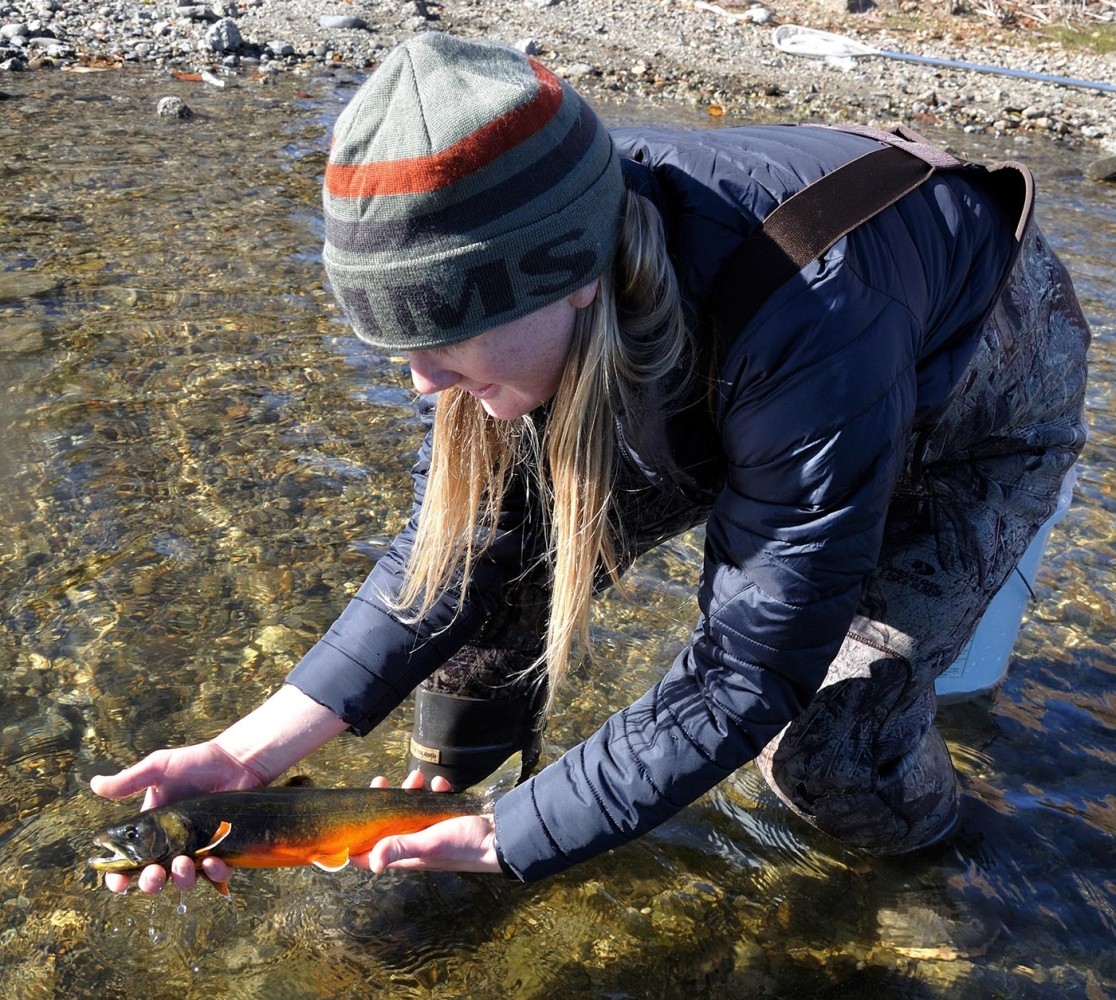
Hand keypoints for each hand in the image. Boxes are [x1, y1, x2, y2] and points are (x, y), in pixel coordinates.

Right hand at [90, 741, 264, 893]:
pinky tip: (213, 861)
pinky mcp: (222, 849)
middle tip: (154, 873)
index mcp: (150, 831)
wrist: (236, 761)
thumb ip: (129, 780)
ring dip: (181, 879)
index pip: (128, 862)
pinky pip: (217, 872)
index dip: (119, 877)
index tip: (118, 881)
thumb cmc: (196, 763)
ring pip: (184, 880)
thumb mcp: (159, 768)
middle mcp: (171, 845)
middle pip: (153, 878)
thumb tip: (94, 784)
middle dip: (150, 883)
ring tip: (183, 863)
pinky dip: (214, 872)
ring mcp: (197, 849)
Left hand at [353, 770, 501, 875]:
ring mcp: (430, 831)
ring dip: (410, 792)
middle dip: (384, 802)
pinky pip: (432, 803)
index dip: (356, 837)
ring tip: (417, 778)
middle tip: (382, 782)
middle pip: (388, 824)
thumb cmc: (465, 845)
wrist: (500, 838)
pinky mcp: (446, 820)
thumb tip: (372, 863)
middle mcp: (415, 845)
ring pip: (410, 810)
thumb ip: (401, 848)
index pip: (370, 854)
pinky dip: (434, 792)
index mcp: (406, 856)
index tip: (352, 814)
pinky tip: (441, 785)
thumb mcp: (430, 844)